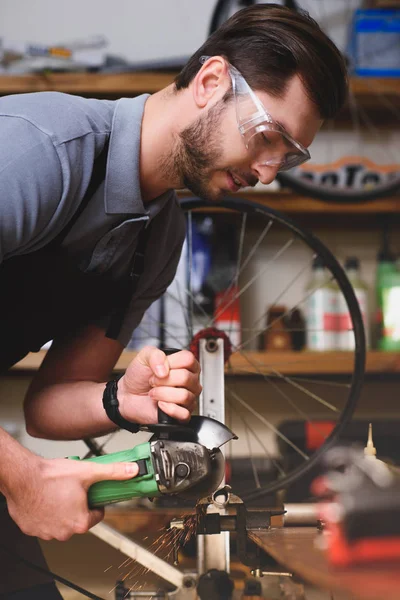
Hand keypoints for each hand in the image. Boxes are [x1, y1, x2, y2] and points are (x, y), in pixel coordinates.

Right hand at [5, 454, 138, 540]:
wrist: (22, 477)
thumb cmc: (51, 476)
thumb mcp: (88, 471)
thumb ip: (113, 472)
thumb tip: (132, 471)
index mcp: (80, 522)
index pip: (97, 515)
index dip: (95, 501)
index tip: (89, 492)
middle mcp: (64, 533)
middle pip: (79, 519)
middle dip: (78, 505)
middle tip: (72, 489)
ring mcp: (46, 533)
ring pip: (61, 521)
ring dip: (61, 510)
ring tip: (57, 492)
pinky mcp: (31, 530)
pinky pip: (44, 522)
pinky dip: (45, 513)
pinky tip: (45, 499)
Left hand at [118, 346, 200, 423]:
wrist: (129, 395)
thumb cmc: (140, 376)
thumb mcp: (144, 357)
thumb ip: (155, 354)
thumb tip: (165, 370)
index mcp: (186, 365)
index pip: (189, 360)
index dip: (171, 363)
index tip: (159, 368)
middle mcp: (190, 381)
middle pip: (186, 378)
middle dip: (163, 380)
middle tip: (153, 381)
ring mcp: (189, 398)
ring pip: (184, 396)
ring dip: (162, 394)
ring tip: (154, 393)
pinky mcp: (183, 415)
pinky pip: (184, 413)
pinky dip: (168, 408)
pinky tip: (160, 404)